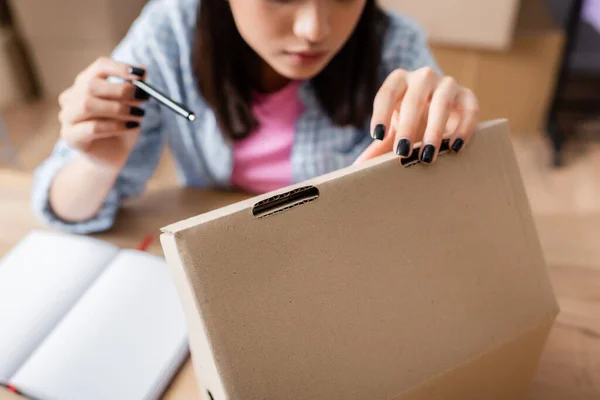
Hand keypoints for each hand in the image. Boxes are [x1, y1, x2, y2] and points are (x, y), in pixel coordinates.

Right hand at [58, 57, 149, 168]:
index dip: (119, 68)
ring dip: (118, 109)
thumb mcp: (133, 106)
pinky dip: (116, 126)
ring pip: (88, 105)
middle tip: (143, 97)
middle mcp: (72, 97)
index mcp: (86, 84)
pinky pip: (92, 127)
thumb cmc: (122, 128)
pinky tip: (132, 127)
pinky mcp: (70, 136)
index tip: (141, 74)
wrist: (113, 156)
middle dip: (121, 90)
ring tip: (139, 114)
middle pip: (91, 85)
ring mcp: (67, 117)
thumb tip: (143, 71)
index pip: (100, 67)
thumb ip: (135, 89)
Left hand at [355, 67, 478, 163]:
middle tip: (402, 152)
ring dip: (435, 129)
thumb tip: (355, 171)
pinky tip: (455, 148)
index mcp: (399, 81)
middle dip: (408, 126)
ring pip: (443, 100)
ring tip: (428, 155)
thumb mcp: (392, 133)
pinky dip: (464, 128)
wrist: (441, 117)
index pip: (387, 93)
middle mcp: (423, 78)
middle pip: (414, 97)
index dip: (381, 113)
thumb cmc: (410, 123)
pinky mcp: (468, 97)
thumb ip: (376, 148)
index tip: (376, 136)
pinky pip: (470, 109)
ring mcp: (447, 84)